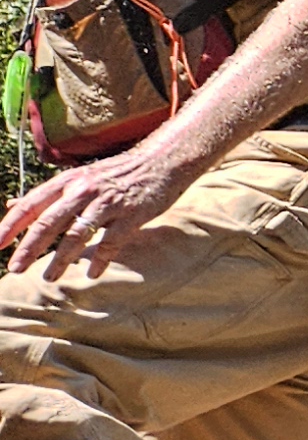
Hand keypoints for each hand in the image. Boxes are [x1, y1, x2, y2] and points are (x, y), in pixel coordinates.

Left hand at [2, 144, 199, 277]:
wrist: (161, 162)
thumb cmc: (116, 173)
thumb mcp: (78, 177)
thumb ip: (46, 195)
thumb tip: (11, 205)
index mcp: (67, 181)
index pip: (31, 205)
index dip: (11, 226)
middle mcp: (83, 190)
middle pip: (49, 222)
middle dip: (29, 248)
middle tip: (15, 269)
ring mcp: (108, 202)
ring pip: (77, 235)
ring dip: (60, 259)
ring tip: (49, 277)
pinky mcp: (132, 215)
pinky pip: (111, 242)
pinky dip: (100, 260)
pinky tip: (92, 273)